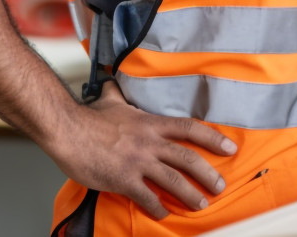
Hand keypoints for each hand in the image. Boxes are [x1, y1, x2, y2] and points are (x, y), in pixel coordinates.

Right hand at [57, 81, 236, 218]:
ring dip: (190, 194)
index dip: (212, 138)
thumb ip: (119, 93)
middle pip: (187, 157)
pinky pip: (147, 197)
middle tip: (221, 185)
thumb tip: (114, 81)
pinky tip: (164, 214)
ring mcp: (137, 161)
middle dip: (208, 173)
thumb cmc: (87, 118)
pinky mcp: (123, 179)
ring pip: (173, 180)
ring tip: (202, 204)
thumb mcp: (110, 101)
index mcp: (150, 123)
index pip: (189, 128)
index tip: (229, 147)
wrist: (67, 130)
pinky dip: (158, 207)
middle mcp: (149, 142)